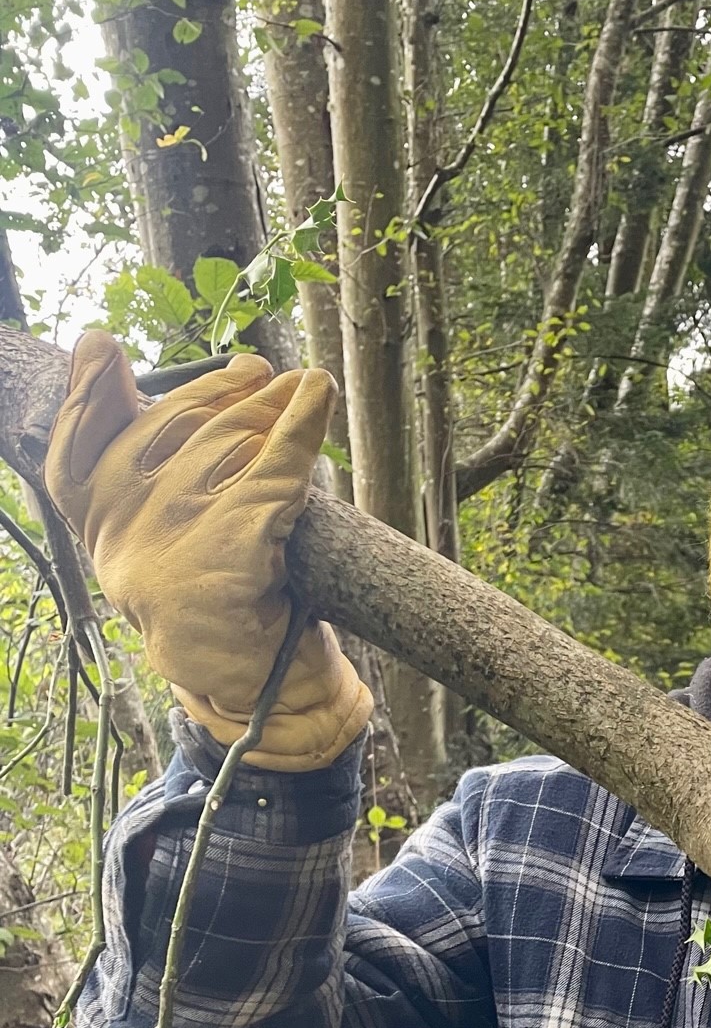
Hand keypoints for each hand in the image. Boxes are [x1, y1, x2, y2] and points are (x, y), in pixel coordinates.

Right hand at [44, 330, 371, 771]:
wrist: (250, 681)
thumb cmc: (211, 590)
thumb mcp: (155, 527)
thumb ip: (133, 455)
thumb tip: (98, 346)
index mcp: (97, 522)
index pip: (76, 451)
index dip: (87, 397)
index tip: (103, 350)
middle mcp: (123, 531)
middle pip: (173, 431)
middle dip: (223, 394)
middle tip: (261, 375)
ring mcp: (171, 541)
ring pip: (229, 446)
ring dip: (271, 406)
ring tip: (298, 388)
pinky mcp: (228, 551)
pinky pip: (273, 472)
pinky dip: (302, 428)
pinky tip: (318, 394)